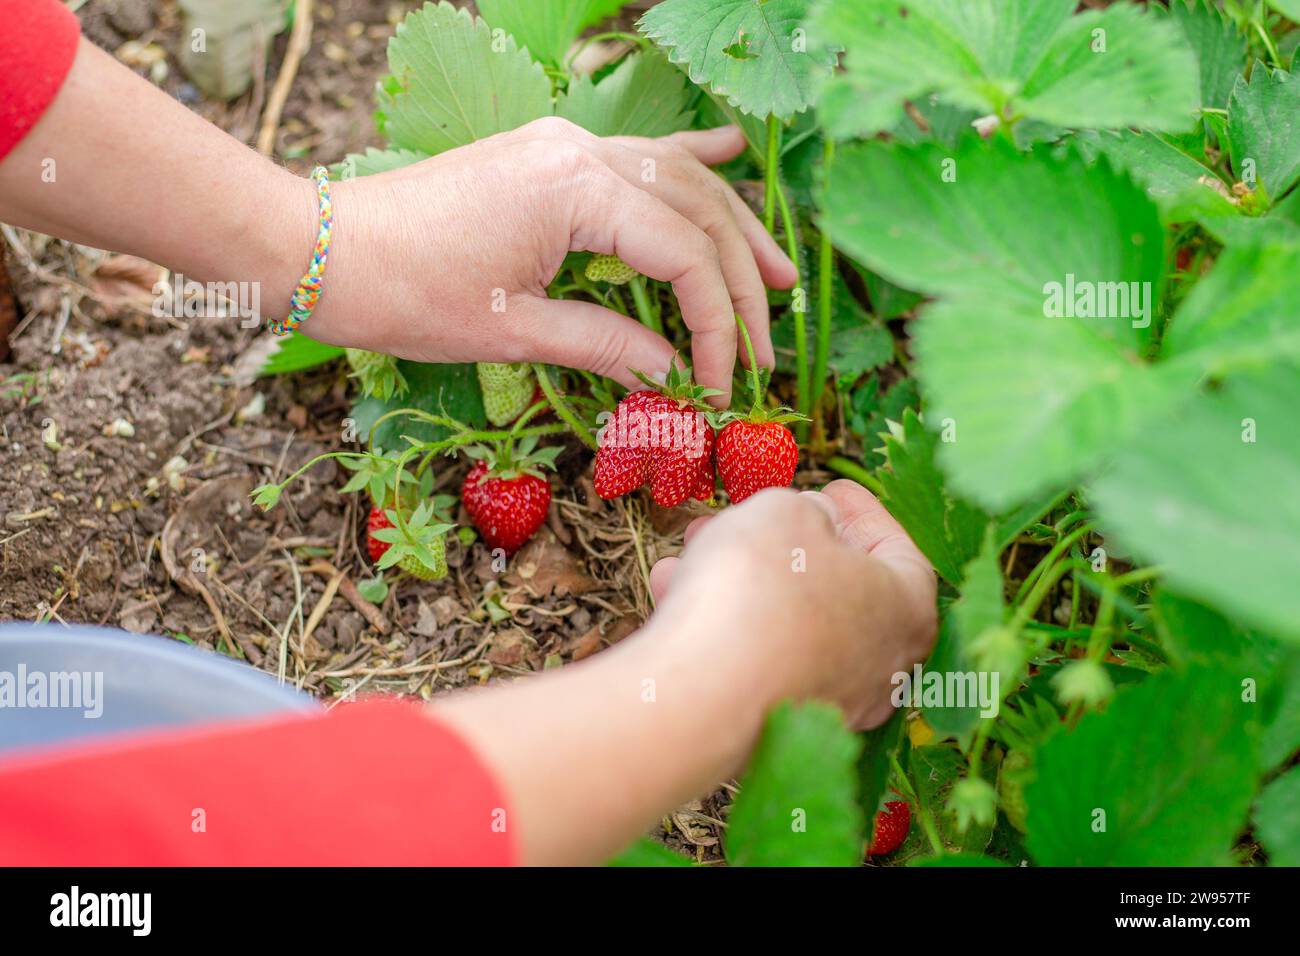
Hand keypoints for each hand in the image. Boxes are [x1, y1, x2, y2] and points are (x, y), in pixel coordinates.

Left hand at [309, 118, 797, 406]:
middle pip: (695, 214)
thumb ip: (606, 345)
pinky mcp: (547, 154)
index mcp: (576, 190)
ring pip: (676, 181)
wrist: (323, 249)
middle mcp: (581, 151)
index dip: (717, 326)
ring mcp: (564, 144)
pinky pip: (636, 155)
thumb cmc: (406, 293)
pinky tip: (733, 153)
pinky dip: (687, 161)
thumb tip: (673, 376)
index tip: (725, 384)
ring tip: (780, 275)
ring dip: (730, 230)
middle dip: (741, 282)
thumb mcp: (512, 332)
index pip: (683, 258)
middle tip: (770, 344)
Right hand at [648, 481, 937, 727]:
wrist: (703, 693)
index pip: (899, 551)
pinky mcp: (771, 728)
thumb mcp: (787, 511)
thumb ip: (808, 509)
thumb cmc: (761, 586)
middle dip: (785, 543)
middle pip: (835, 588)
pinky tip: (676, 588)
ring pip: (784, 623)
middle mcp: (879, 668)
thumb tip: (813, 523)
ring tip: (696, 545)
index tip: (831, 487)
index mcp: (907, 611)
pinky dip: (721, 620)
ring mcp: (826, 705)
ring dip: (741, 579)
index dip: (862, 512)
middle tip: (751, 513)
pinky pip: (751, 659)